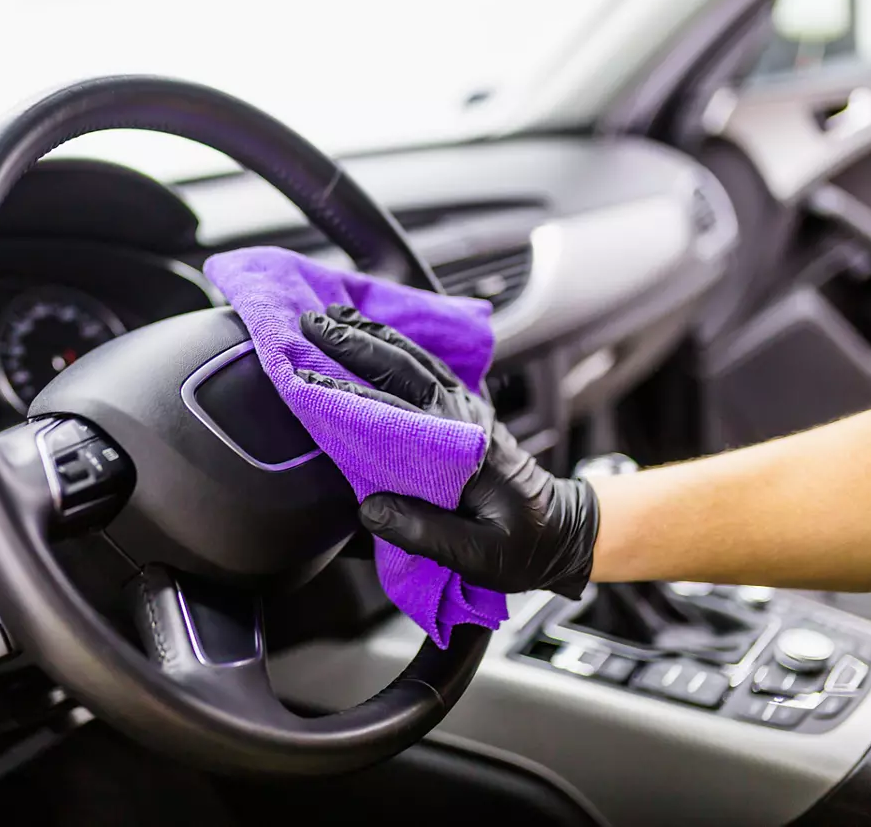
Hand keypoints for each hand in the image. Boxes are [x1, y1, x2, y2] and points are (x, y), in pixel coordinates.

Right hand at [298, 304, 598, 597]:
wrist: (566, 534)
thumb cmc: (524, 548)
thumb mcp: (480, 555)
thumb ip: (427, 532)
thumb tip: (370, 509)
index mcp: (461, 447)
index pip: (391, 410)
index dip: (344, 393)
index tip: (304, 378)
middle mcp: (462, 417)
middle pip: (402, 366)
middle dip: (353, 341)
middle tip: (310, 323)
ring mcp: (466, 410)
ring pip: (414, 359)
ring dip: (373, 335)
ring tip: (335, 316)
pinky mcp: (467, 413)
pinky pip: (427, 368)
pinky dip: (397, 347)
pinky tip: (377, 337)